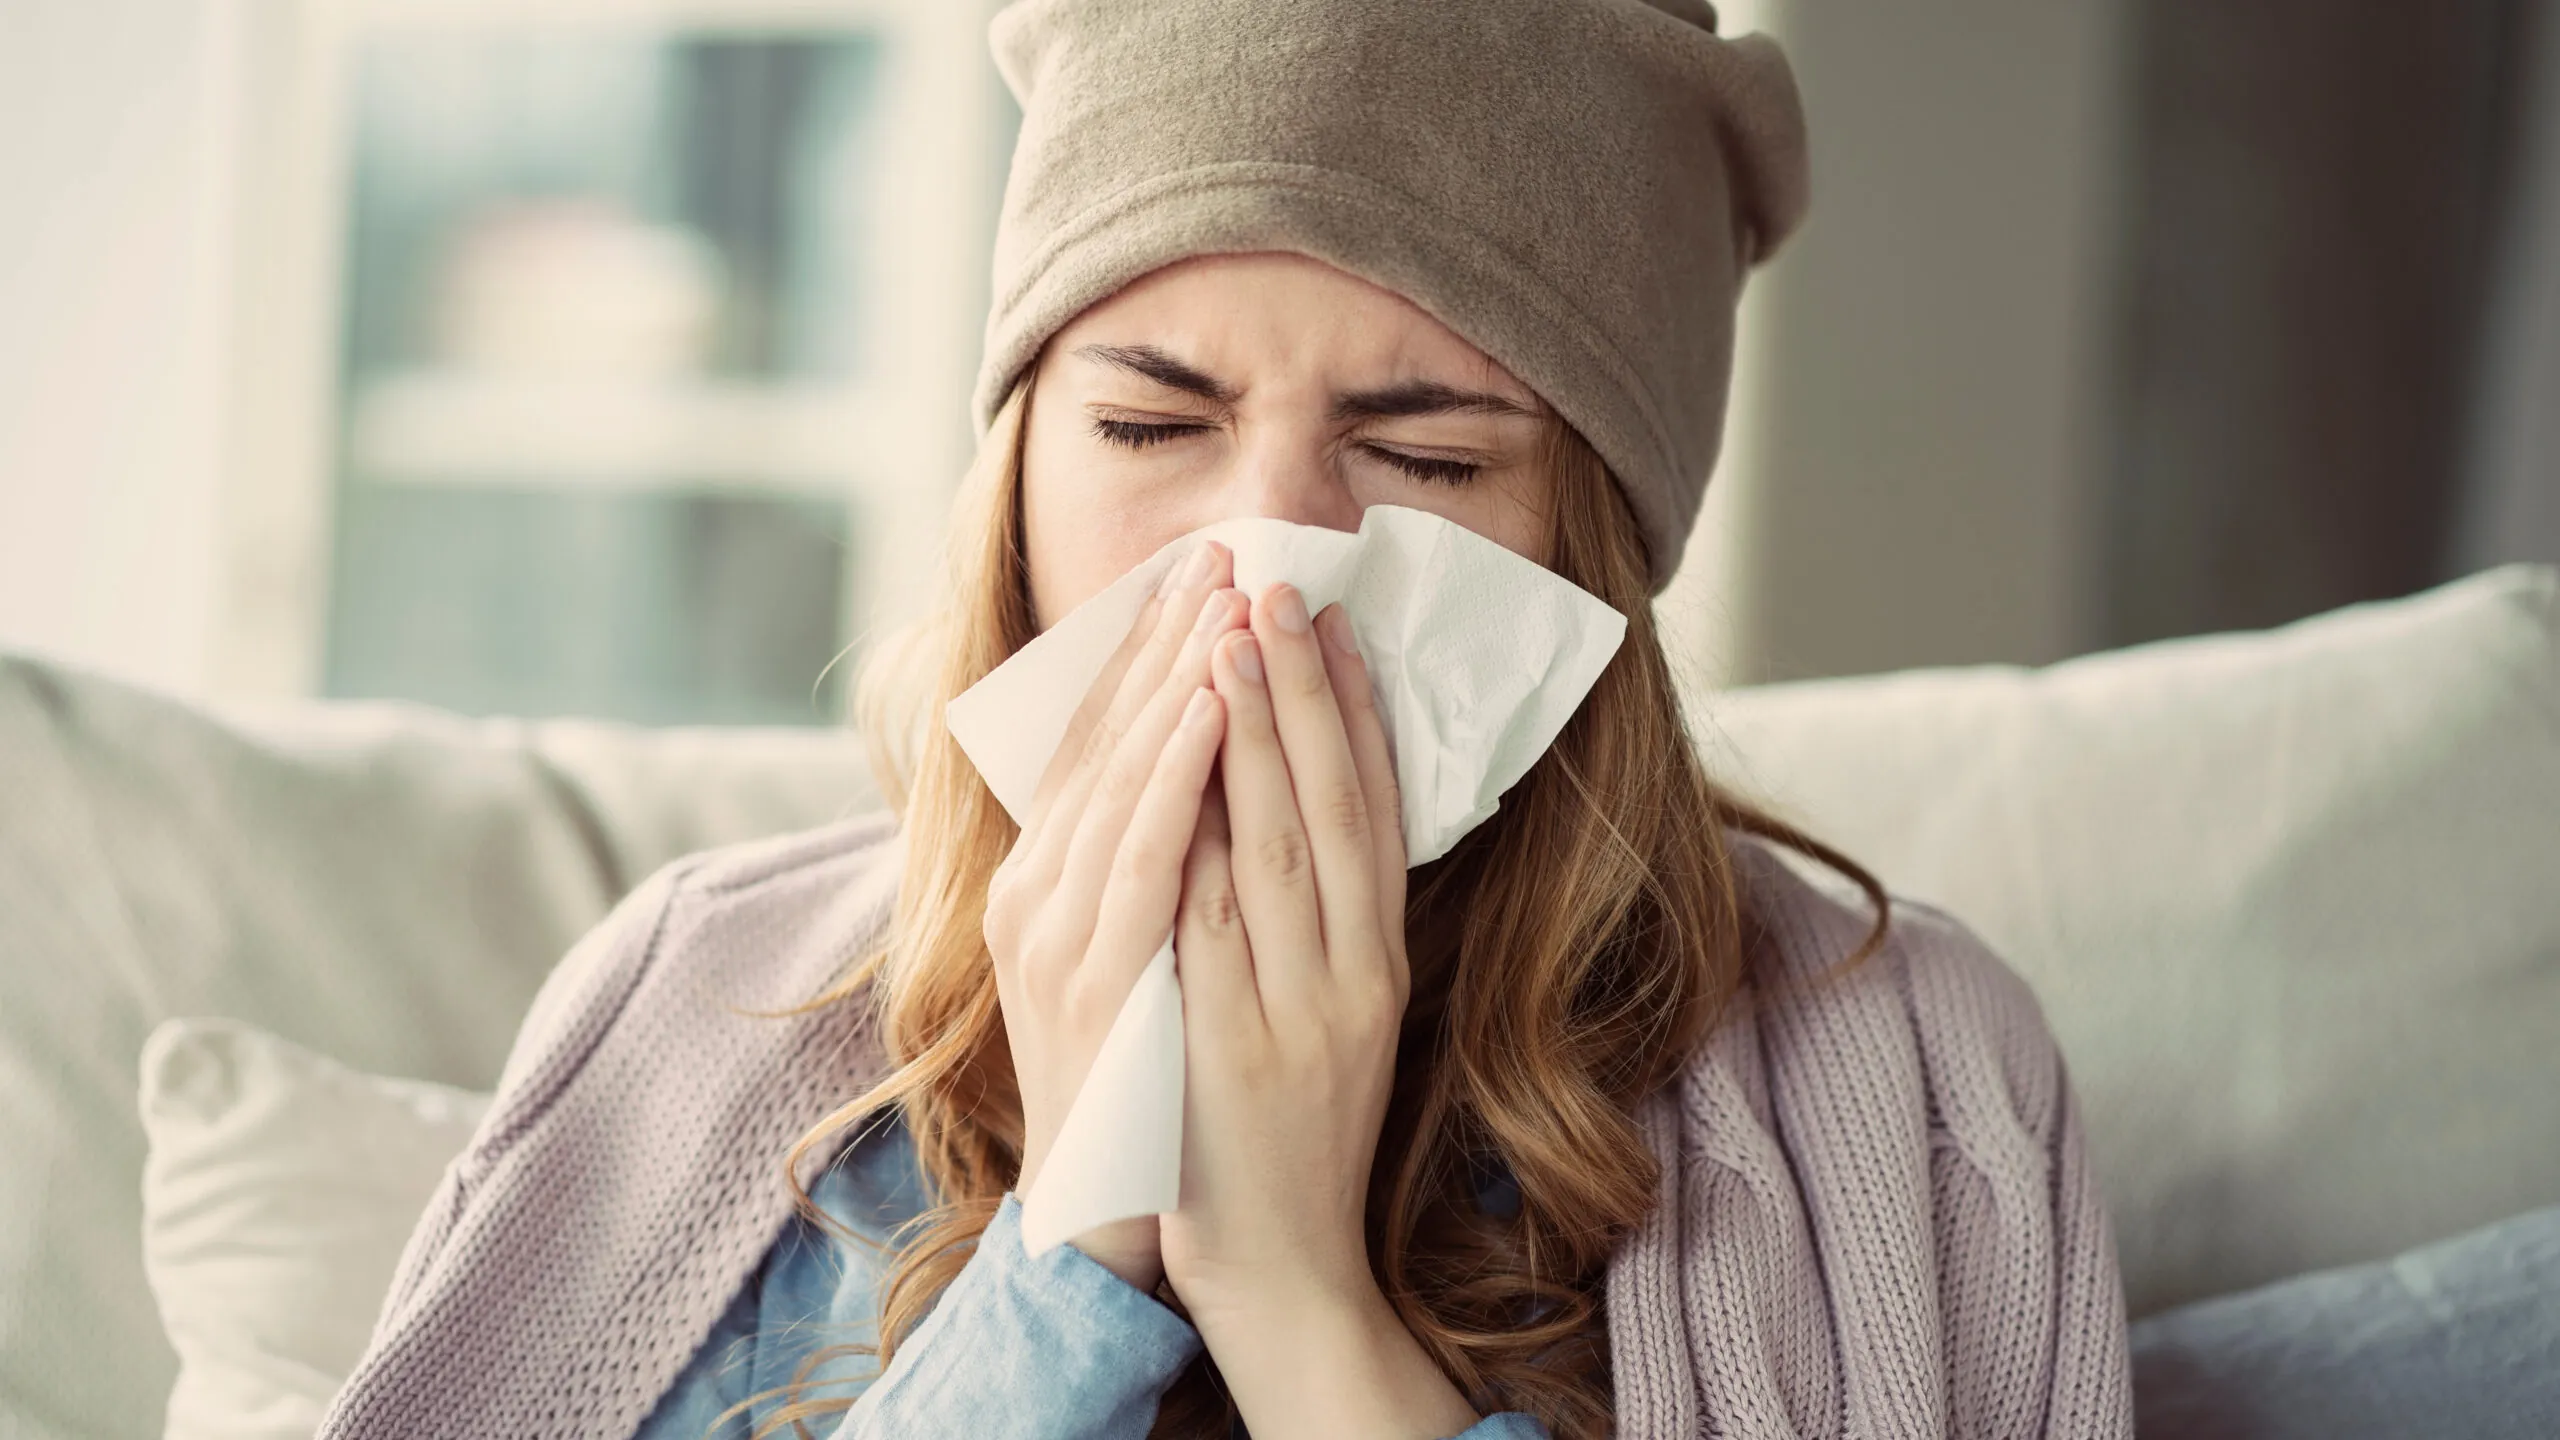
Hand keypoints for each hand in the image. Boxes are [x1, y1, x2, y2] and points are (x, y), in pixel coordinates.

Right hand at [983, 539, 1241, 1291]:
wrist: (1116, 1218)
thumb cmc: (1145, 1080)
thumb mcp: (1141, 948)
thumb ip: (1156, 863)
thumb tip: (1209, 763)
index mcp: (1047, 881)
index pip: (1098, 739)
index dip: (1149, 650)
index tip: (1206, 572)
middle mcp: (1036, 895)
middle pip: (1104, 740)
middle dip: (1167, 640)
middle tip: (1224, 552)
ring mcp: (1056, 938)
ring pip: (1120, 783)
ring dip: (1176, 684)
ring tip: (1228, 603)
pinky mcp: (1094, 984)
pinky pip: (1142, 862)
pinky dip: (1175, 780)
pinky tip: (1211, 715)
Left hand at [1163, 584, 1480, 1437]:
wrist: (1286, 1264)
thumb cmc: (1301, 1128)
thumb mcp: (1339, 1010)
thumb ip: (1326, 914)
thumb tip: (1294, 795)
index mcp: (1380, 961)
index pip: (1375, 810)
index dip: (1353, 709)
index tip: (1327, 620)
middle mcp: (1352, 977)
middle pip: (1331, 810)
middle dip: (1301, 693)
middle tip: (1274, 591)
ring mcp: (1295, 1013)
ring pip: (1275, 854)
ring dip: (1249, 745)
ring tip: (1225, 646)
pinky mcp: (1234, 1052)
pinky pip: (1212, 930)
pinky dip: (1198, 845)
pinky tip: (1178, 772)